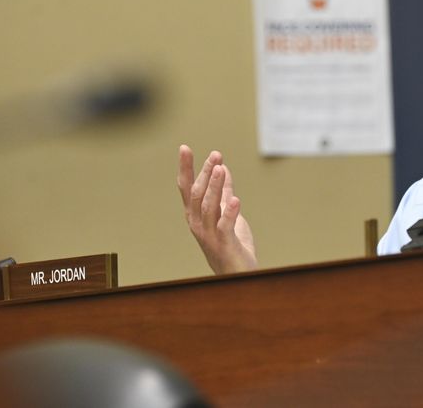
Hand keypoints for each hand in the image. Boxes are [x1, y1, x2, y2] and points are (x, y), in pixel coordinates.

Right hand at [177, 145, 257, 273]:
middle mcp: (197, 223)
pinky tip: (235, 199)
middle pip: (197, 194)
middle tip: (215, 155)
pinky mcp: (224, 244)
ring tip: (220, 169)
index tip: (184, 148)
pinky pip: (225, 226)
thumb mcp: (228, 213)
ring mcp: (209, 235)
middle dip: (205, 173)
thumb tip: (222, 168)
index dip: (186, 168)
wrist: (238, 274)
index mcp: (196, 215)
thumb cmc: (232, 244)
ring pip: (208, 207)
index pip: (187, 187)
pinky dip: (229, 212)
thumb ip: (224, 192)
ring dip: (215, 187)